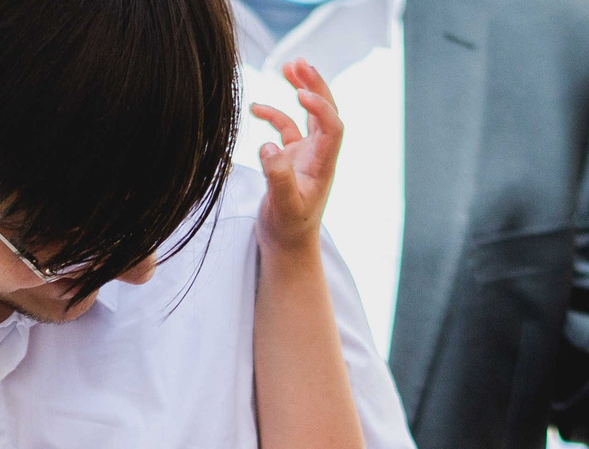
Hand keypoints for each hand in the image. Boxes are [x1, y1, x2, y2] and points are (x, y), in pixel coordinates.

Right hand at [252, 59, 341, 251]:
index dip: (321, 106)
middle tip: (299, 63)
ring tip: (287, 67)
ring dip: (301, 89)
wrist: (287, 246)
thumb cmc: (289, 230)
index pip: (332, 126)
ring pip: (309, 114)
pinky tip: (256, 108)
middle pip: (326, 110)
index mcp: (324, 164)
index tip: (299, 93)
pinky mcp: (292, 158)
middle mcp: (319, 155)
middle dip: (315, 85)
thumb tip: (269, 146)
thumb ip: (278, 177)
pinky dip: (274, 114)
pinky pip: (286, 128)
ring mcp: (307, 154)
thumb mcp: (283, 206)